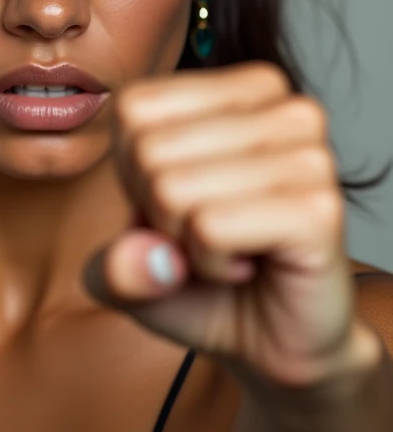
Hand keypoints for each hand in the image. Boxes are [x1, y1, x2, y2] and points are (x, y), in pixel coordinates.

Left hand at [84, 60, 366, 388]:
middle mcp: (283, 107)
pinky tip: (248, 265)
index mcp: (242, 89)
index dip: (133, 172)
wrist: (271, 341)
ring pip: (174, 188)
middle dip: (159, 212)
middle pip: (149, 149)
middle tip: (208, 234)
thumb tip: (140, 254)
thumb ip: (111, 264)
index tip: (179, 202)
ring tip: (232, 249)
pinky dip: (212, 264)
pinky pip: (211, 228)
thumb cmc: (203, 284)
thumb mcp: (128, 268)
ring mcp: (308, 154)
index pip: (133, 107)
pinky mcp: (319, 209)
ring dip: (186, 241)